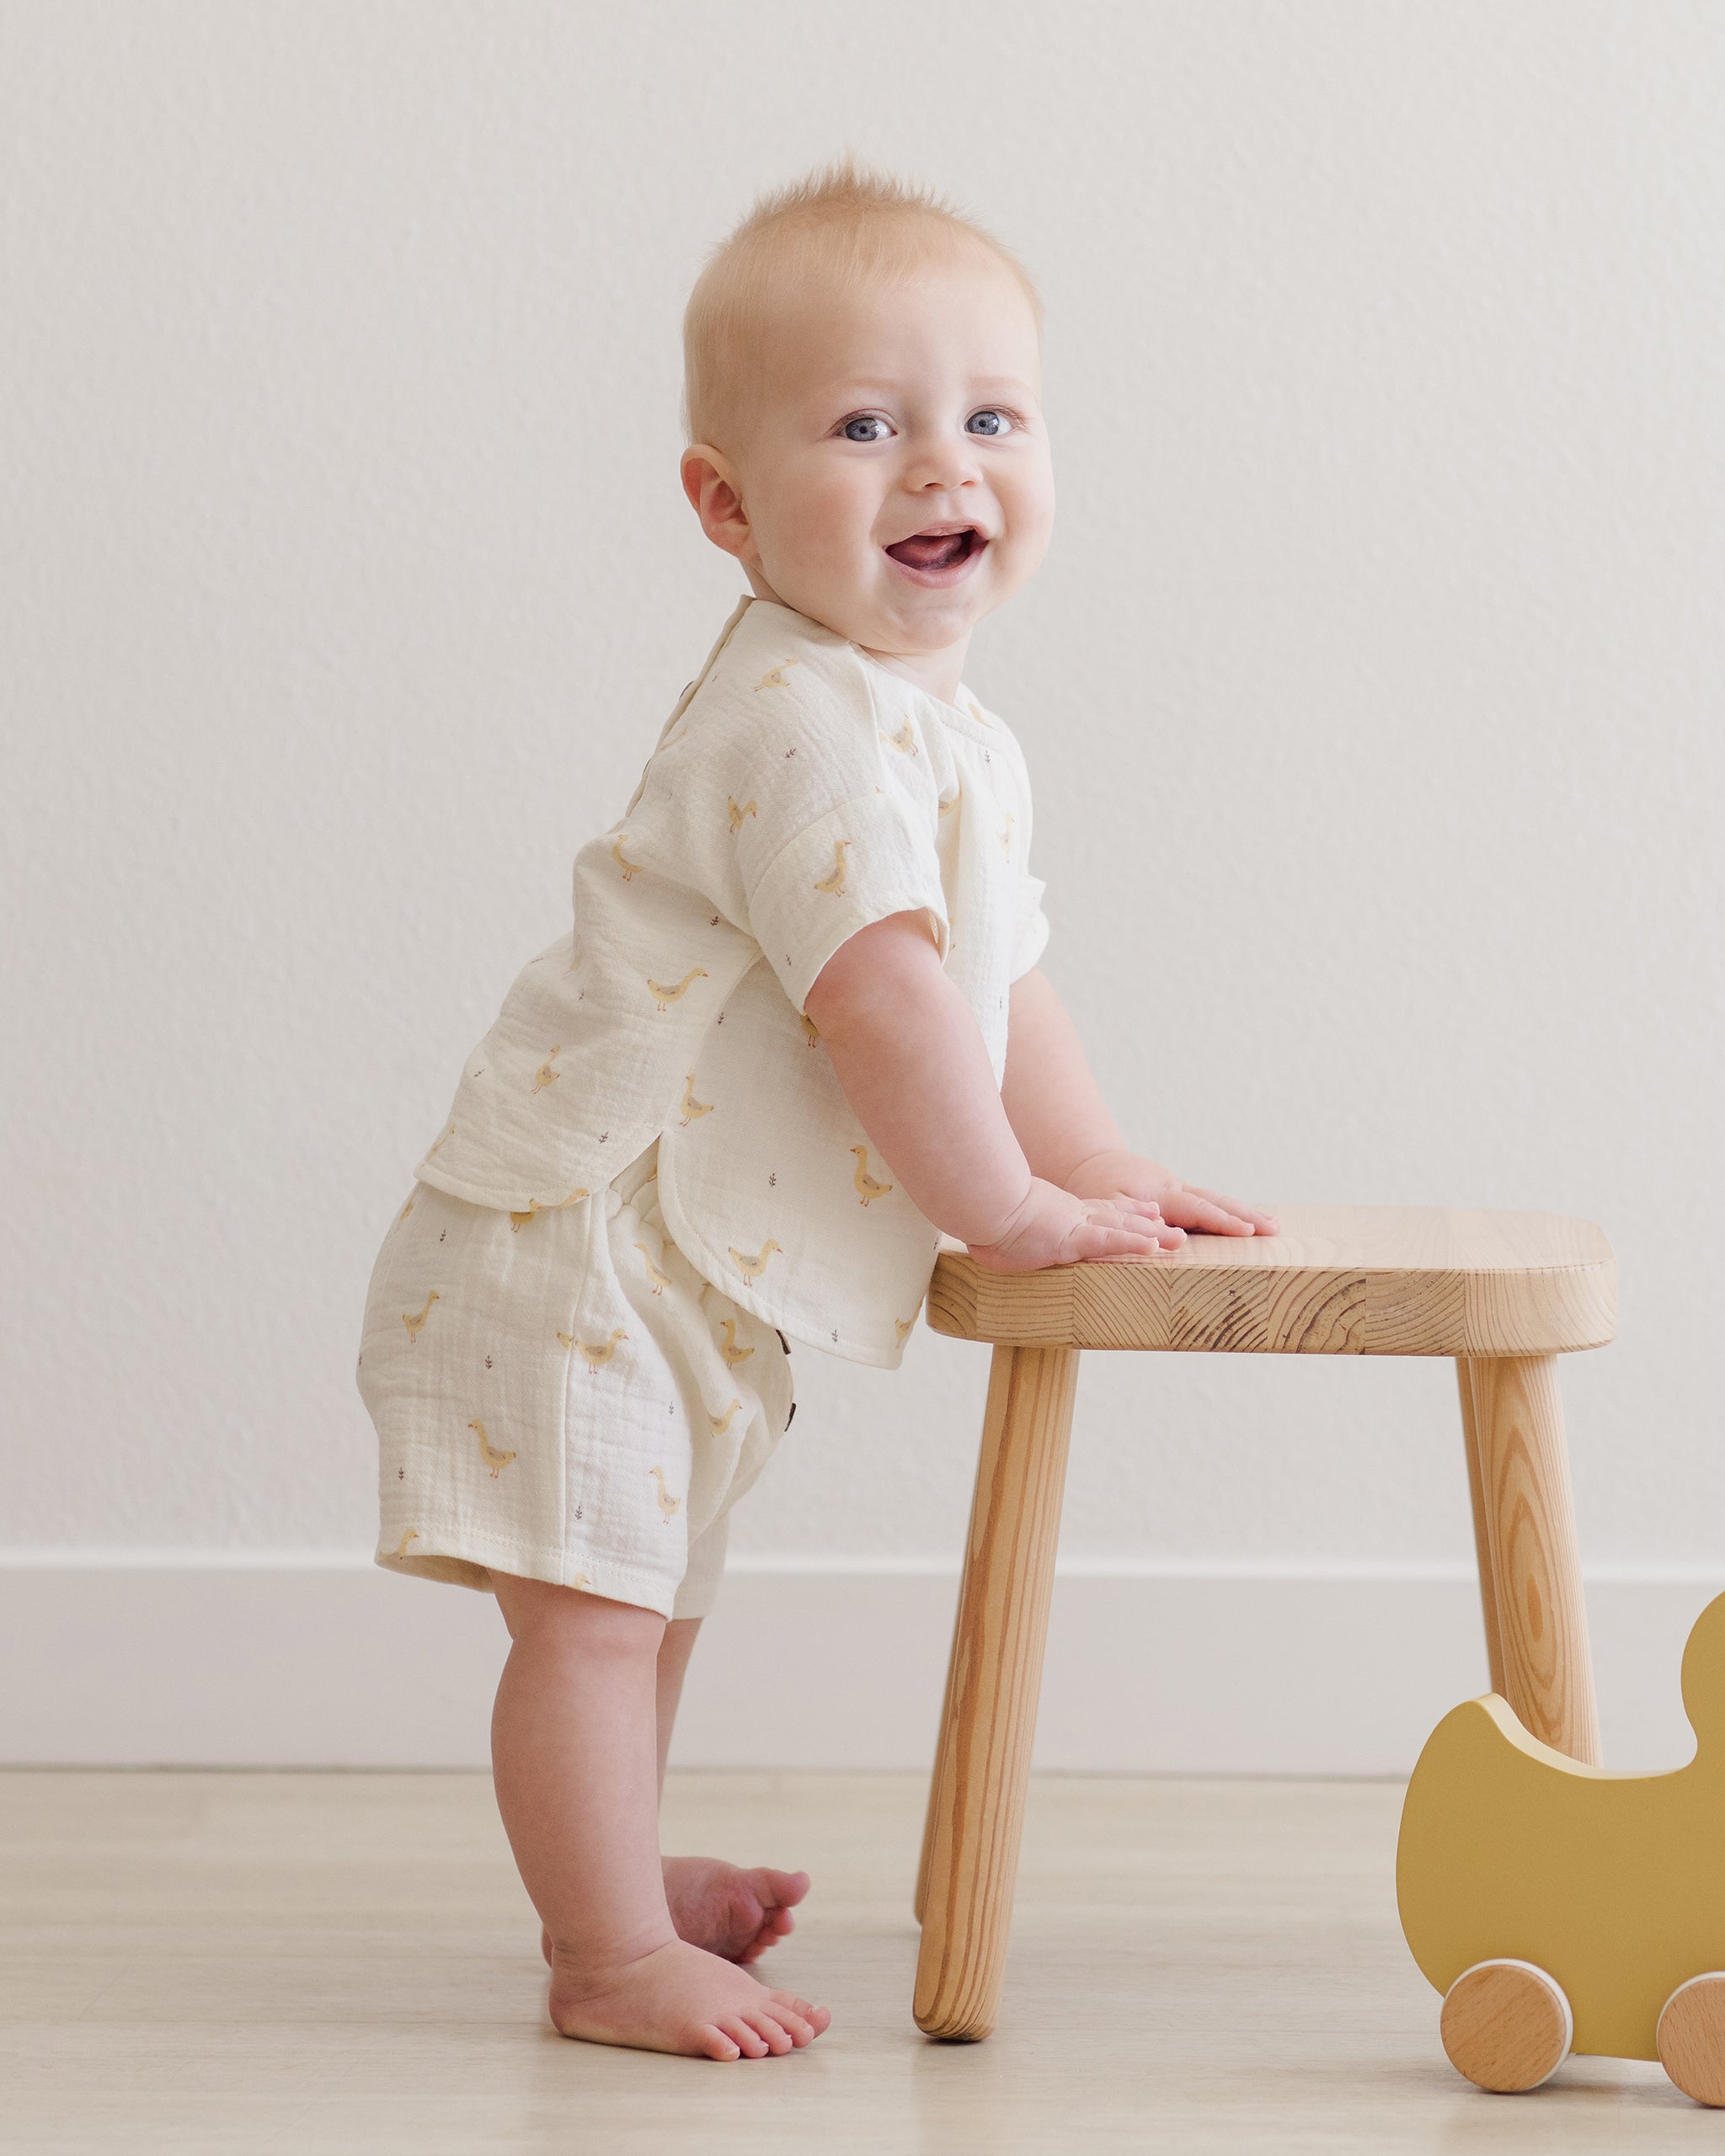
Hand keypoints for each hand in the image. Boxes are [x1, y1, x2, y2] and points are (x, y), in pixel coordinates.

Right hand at [966, 1176, 1184, 1272]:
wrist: (976, 1203)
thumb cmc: (975, 1210)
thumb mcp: (989, 1226)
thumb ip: (993, 1234)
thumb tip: (978, 1241)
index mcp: (1054, 1211)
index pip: (1095, 1211)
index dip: (1122, 1212)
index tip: (1145, 1211)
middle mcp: (1068, 1215)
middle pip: (1115, 1217)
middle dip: (1145, 1223)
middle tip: (1170, 1226)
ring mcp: (1071, 1225)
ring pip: (1120, 1230)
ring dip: (1151, 1237)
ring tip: (1177, 1241)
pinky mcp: (1070, 1238)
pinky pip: (1108, 1242)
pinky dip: (1132, 1243)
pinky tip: (1153, 1246)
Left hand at [1063, 1150, 1279, 1239]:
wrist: (1093, 1164)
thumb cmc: (1096, 1187)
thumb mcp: (1106, 1203)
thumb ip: (1134, 1219)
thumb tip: (1167, 1234)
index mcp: (1160, 1192)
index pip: (1198, 1209)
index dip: (1223, 1221)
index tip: (1248, 1231)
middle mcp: (1174, 1189)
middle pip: (1216, 1202)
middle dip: (1246, 1216)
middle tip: (1275, 1229)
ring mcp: (1179, 1190)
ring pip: (1216, 1200)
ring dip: (1243, 1213)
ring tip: (1273, 1226)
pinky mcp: (1178, 1195)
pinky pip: (1208, 1203)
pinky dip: (1229, 1212)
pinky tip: (1248, 1223)